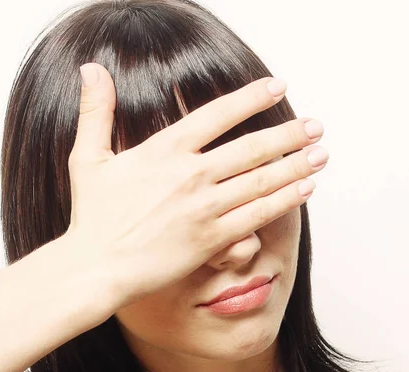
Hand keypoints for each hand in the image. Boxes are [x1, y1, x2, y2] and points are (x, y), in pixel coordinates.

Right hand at [63, 63, 326, 314]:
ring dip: (297, 165)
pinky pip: (257, 216)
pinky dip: (285, 201)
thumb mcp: (87, 157)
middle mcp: (190, 174)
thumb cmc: (92, 217)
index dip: (252, 97)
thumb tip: (91, 68)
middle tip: (315, 126)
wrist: (96, 267)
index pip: (218, 114)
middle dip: (290, 134)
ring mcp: (204, 207)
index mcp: (164, 149)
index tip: (278, 87)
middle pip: (252, 147)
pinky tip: (305, 190)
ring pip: (262, 180)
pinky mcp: (211, 239)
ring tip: (321, 154)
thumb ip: (95, 111)